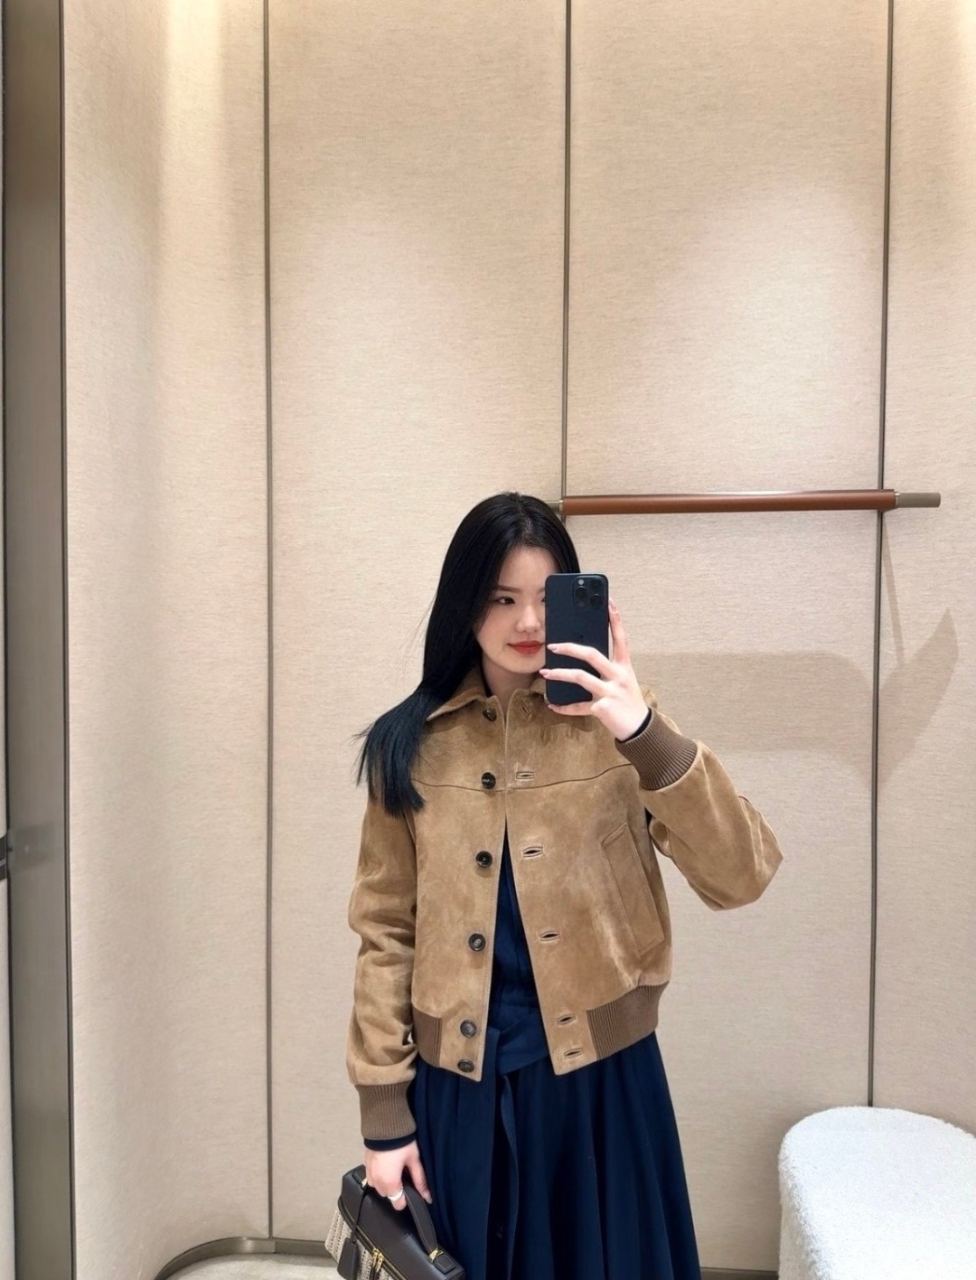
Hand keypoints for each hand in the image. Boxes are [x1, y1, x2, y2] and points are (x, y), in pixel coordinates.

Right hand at [364, 1141, 432, 1210]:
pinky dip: (378, 1174)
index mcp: (390, 1184)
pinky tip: (385, 1163)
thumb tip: (428, 1198)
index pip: (397, 1204)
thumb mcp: (414, 1160)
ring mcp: (369, 1173)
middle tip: (404, 1174)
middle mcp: (377, 1182)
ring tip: (394, 1168)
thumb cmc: (402, 1144)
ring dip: (385, 1183)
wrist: (384, 1124)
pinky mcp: (364, 1164)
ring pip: (378, 1187)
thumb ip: (420, 1181)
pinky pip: (371, 1177)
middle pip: (388, 1195)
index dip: (406, 1198)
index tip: (410, 1187)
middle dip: (396, 1189)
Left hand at [539, 597, 647, 739]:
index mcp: (624, 666)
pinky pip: (578, 706)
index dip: (615, 619)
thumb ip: (606, 667)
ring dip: (560, 674)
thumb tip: (582, 652)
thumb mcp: (622, 679)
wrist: (639, 729)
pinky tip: (553, 705)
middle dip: (570, 647)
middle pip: (592, 655)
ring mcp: (610, 692)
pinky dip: (564, 707)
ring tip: (545, 672)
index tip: (608, 600)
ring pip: (580, 678)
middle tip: (553, 645)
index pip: (621, 637)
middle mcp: (618, 676)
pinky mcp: (602, 709)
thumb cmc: (627, 700)